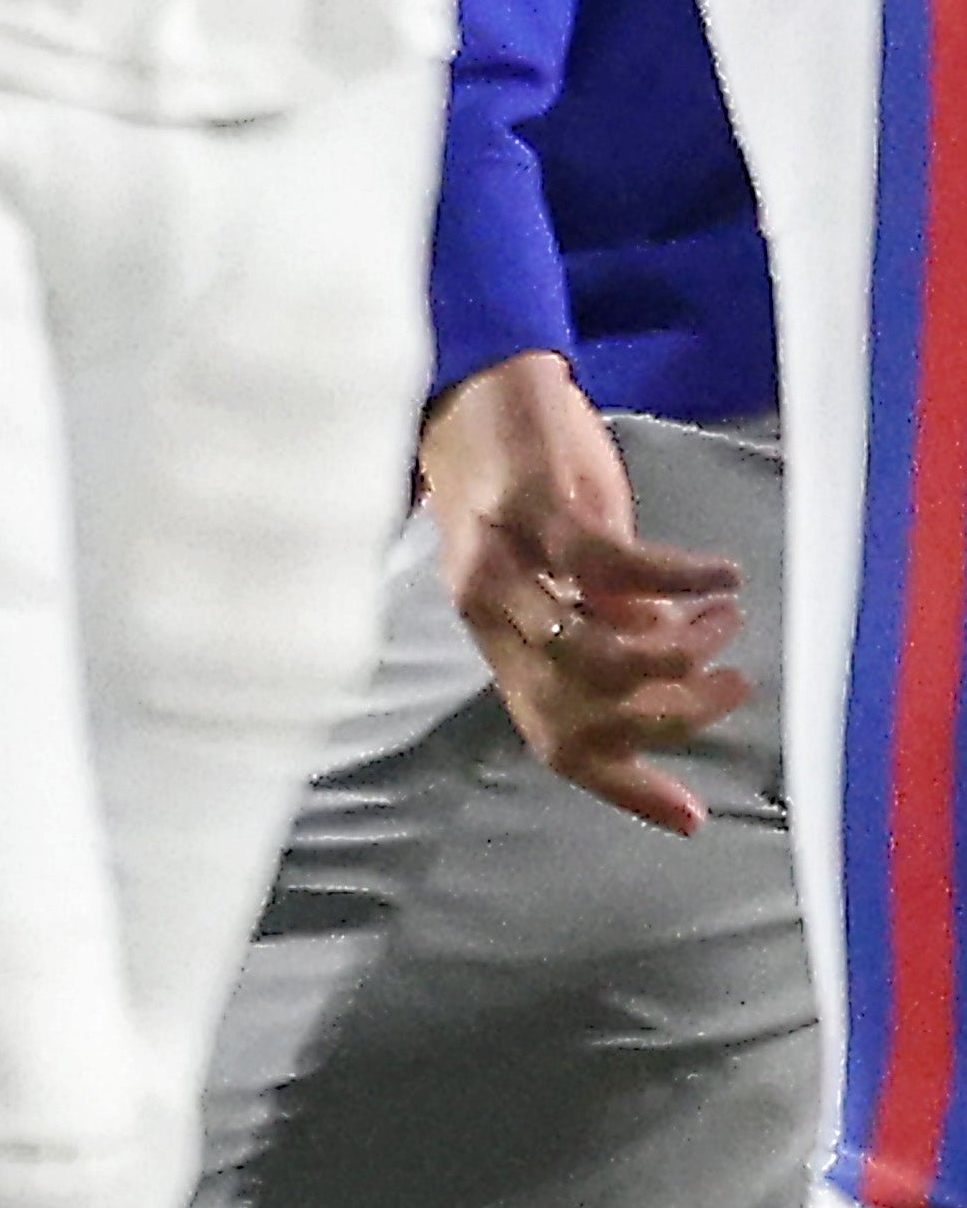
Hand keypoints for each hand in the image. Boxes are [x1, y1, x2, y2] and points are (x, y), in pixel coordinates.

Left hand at [422, 351, 748, 834]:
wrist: (471, 390)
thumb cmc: (525, 483)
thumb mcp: (562, 568)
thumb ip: (604, 621)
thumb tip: (667, 669)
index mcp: (500, 644)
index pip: (556, 739)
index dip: (623, 784)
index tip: (693, 816)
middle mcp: (491, 619)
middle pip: (578, 713)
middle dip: (670, 718)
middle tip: (735, 685)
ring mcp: (506, 568)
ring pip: (591, 656)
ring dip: (677, 655)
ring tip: (727, 624)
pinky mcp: (533, 511)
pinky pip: (614, 567)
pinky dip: (678, 581)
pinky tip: (722, 577)